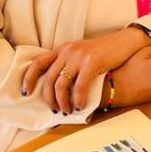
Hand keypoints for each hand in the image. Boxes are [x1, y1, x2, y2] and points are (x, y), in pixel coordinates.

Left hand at [22, 26, 149, 113]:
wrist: (125, 41)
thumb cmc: (104, 51)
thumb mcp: (81, 53)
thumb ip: (69, 63)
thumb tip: (58, 87)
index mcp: (63, 48)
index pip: (37, 63)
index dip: (28, 79)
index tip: (25, 93)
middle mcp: (68, 51)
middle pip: (49, 79)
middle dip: (48, 99)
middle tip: (54, 109)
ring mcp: (80, 56)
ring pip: (61, 85)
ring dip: (62, 102)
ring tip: (66, 110)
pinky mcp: (92, 62)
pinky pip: (79, 86)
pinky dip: (78, 99)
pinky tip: (80, 106)